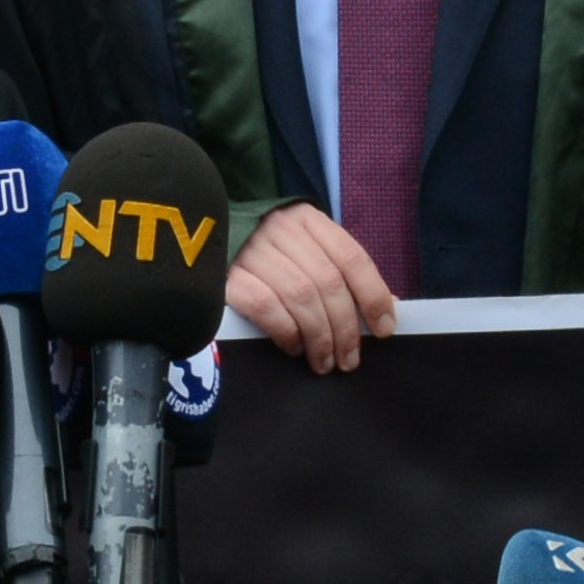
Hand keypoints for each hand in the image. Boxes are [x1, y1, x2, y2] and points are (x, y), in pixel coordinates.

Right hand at [226, 201, 396, 376]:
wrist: (196, 243)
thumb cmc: (266, 255)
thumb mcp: (307, 252)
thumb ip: (343, 275)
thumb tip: (388, 310)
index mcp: (308, 221)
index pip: (352, 257)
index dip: (373, 296)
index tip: (385, 329)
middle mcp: (282, 230)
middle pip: (328, 282)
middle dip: (345, 328)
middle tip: (349, 359)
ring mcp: (252, 251)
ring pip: (301, 296)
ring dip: (319, 337)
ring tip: (324, 362)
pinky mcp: (227, 276)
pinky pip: (266, 306)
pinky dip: (286, 332)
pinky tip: (293, 348)